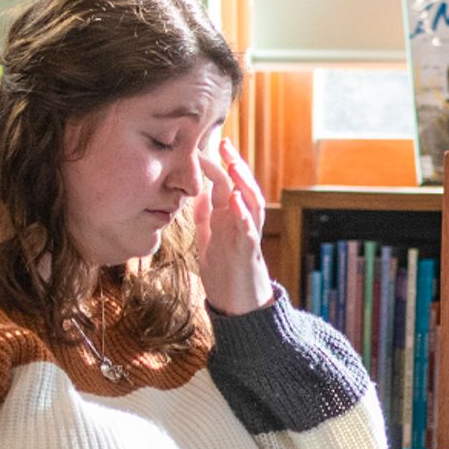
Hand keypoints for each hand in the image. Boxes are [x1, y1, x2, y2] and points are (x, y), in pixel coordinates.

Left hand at [197, 134, 274, 317]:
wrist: (236, 304)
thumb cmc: (224, 271)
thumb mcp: (208, 238)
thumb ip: (204, 217)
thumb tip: (196, 192)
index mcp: (228, 217)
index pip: (223, 184)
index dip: (214, 165)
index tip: (202, 145)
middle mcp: (241, 221)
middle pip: (241, 187)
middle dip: (234, 165)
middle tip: (224, 144)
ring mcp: (247, 235)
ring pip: (252, 203)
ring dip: (244, 184)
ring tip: (235, 166)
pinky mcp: (248, 252)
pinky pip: (249, 230)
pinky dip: (244, 214)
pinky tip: (235, 200)